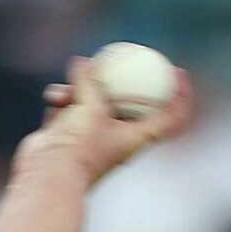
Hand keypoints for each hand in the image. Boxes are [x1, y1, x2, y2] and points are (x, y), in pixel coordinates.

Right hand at [14, 56, 192, 185]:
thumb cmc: (79, 146)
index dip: (181, 98)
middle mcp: (119, 140)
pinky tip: (53, 98)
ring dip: (81, 89)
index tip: (179, 73)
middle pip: (133, 106)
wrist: (49, 175)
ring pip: (94, 101)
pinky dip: (63, 101)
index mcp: (137, 139)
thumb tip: (84, 61)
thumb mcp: (90, 106)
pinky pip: (70, 108)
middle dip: (129, 83)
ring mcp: (94, 138)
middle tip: (130, 56)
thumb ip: (90, 81)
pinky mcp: (71, 137)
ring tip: (69, 88)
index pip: (170, 120)